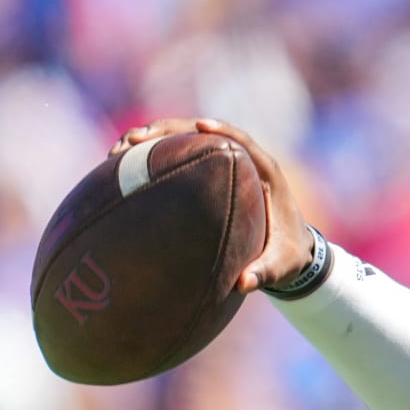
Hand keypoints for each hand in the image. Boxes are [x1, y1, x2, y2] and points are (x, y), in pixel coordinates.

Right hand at [111, 118, 313, 292]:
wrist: (291, 253)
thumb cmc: (288, 257)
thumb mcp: (281, 266)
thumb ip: (266, 273)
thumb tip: (244, 284)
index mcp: (266, 173)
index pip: (242, 142)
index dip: (221, 130)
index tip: (199, 126)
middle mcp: (244, 162)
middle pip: (204, 133)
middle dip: (169, 131)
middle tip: (134, 138)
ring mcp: (224, 165)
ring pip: (185, 141)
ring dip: (153, 141)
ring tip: (117, 150)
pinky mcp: (208, 173)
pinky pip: (179, 157)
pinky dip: (152, 158)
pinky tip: (121, 167)